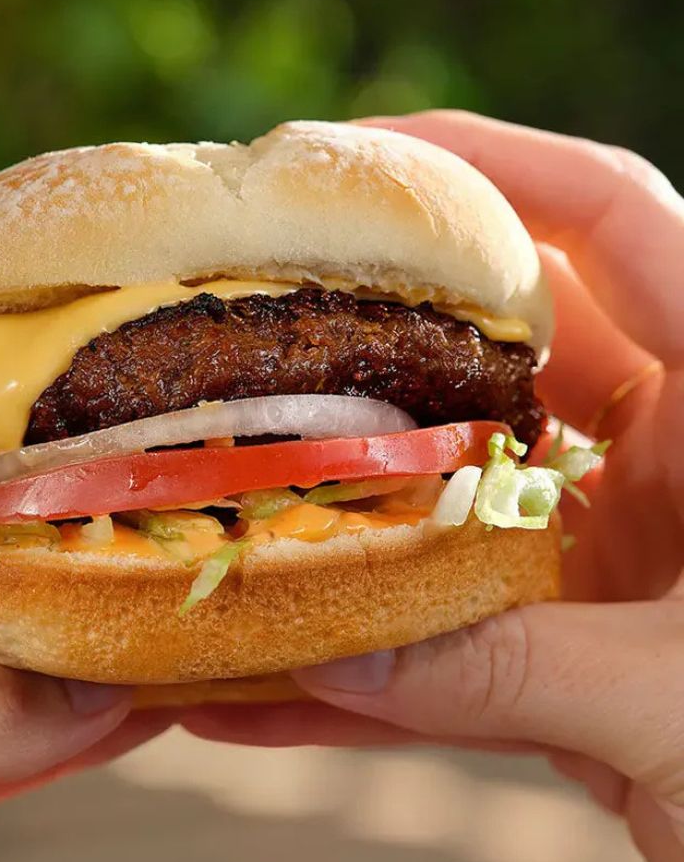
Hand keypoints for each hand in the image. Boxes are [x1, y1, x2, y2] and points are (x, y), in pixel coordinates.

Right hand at [183, 112, 683, 861]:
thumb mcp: (680, 712)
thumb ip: (502, 672)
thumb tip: (328, 649)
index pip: (616, 221)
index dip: (496, 163)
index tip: (366, 149)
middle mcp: (665, 456)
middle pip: (503, 337)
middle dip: (379, 316)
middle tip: (256, 300)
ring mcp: (609, 545)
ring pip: (453, 475)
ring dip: (346, 486)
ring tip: (223, 465)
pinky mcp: (566, 632)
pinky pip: (442, 614)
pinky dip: (356, 645)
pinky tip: (250, 682)